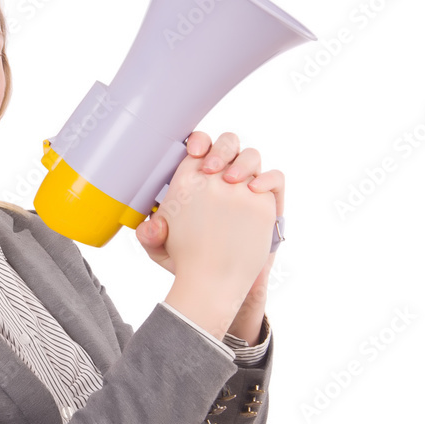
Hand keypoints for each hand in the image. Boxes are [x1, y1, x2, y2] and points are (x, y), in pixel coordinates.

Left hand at [141, 132, 281, 338]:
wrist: (220, 281)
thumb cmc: (189, 260)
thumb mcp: (162, 251)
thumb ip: (151, 237)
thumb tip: (149, 228)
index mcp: (196, 179)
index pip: (200, 147)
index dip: (198, 142)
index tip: (192, 153)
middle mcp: (223, 177)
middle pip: (228, 144)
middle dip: (221, 149)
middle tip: (210, 169)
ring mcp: (247, 186)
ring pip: (251, 157)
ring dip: (243, 162)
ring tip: (231, 181)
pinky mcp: (268, 201)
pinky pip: (275, 179)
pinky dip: (268, 178)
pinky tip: (255, 189)